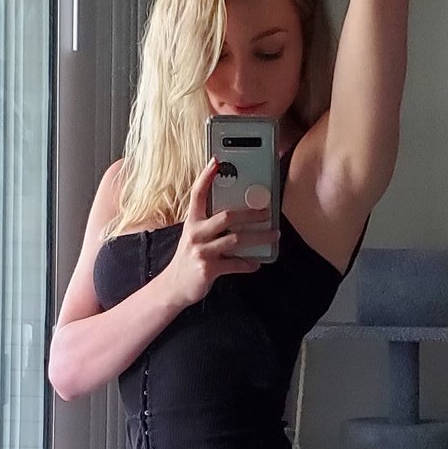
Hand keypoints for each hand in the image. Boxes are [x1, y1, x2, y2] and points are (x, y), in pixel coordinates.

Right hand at [163, 156, 276, 307]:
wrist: (174, 286)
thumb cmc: (189, 258)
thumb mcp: (194, 237)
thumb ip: (210, 225)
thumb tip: (239, 216)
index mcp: (192, 223)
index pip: (197, 194)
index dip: (206, 177)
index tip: (216, 161)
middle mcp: (195, 234)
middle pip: (226, 216)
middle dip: (250, 213)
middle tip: (268, 211)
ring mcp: (201, 252)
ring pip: (236, 239)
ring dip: (258, 237)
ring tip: (273, 235)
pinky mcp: (208, 269)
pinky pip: (235, 264)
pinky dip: (248, 263)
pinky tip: (256, 263)